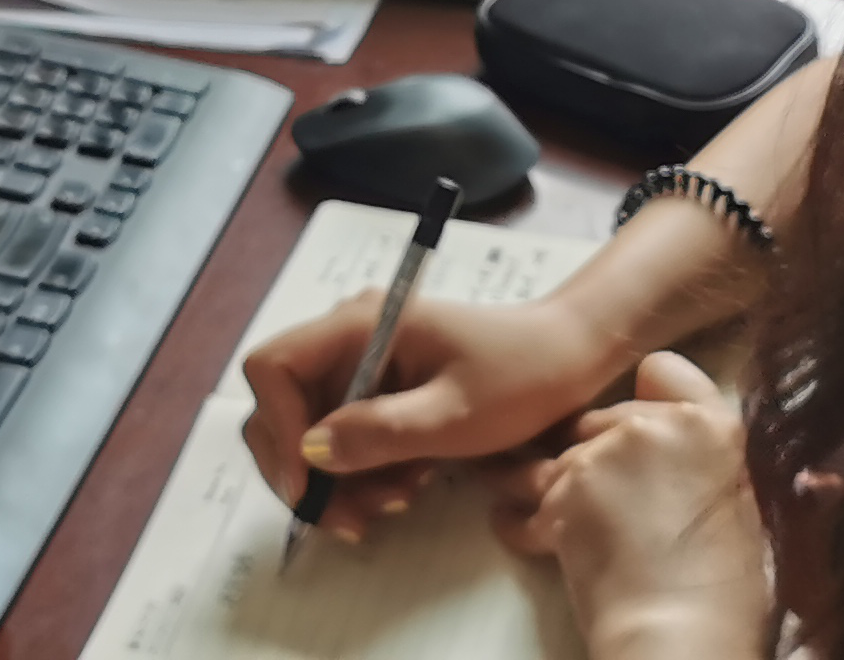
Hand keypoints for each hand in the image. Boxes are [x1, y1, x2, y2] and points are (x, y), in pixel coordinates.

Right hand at [239, 293, 626, 543]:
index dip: (279, 427)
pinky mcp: (379, 395)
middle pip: (281, 409)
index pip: (273, 367)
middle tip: (351, 519)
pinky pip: (344, 443)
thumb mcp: (456, 414)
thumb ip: (381, 432)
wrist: (570, 360)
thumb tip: (311, 452)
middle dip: (307, 472)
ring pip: (311, 436)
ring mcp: (362, 369)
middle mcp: (349, 340)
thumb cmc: (524, 373)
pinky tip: (406, 487)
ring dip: (340, 482)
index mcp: (359, 324)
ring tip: (397, 502)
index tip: (309, 483)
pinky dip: (363, 476)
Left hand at [491, 352, 771, 659]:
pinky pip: (522, 497)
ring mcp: (600, 457)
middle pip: (603, 417)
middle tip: (598, 488)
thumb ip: (702, 463)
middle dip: (595, 448)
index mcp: (711, 425)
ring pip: (556, 455)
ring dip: (546, 480)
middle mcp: (652, 426)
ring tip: (533, 499)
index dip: (646, 395)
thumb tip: (676, 464)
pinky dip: (517, 517)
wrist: (681, 634)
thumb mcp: (737, 504)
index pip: (664, 370)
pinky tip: (513, 527)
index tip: (637, 424)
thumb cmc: (723, 589)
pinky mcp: (558, 496)